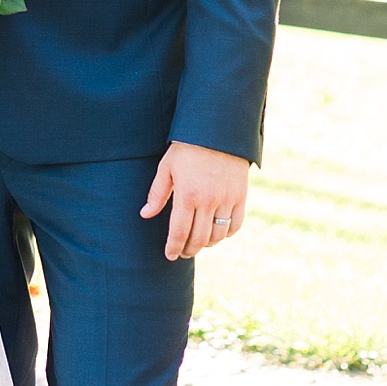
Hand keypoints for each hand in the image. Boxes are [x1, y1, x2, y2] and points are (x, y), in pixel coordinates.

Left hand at [141, 142, 249, 259]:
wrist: (218, 130)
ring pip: (218, 235)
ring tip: (198, 243)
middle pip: (199, 239)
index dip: (173, 247)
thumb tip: (145, 215)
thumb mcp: (166, 167)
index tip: (169, 255)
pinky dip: (226, 233)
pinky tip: (217, 233)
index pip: (179, 232)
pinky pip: (236, 224)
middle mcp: (208, 201)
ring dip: (207, 244)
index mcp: (187, 195)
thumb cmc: (187, 147)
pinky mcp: (240, 196)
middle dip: (188, 250)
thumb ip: (157, 193)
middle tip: (181, 252)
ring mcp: (227, 199)